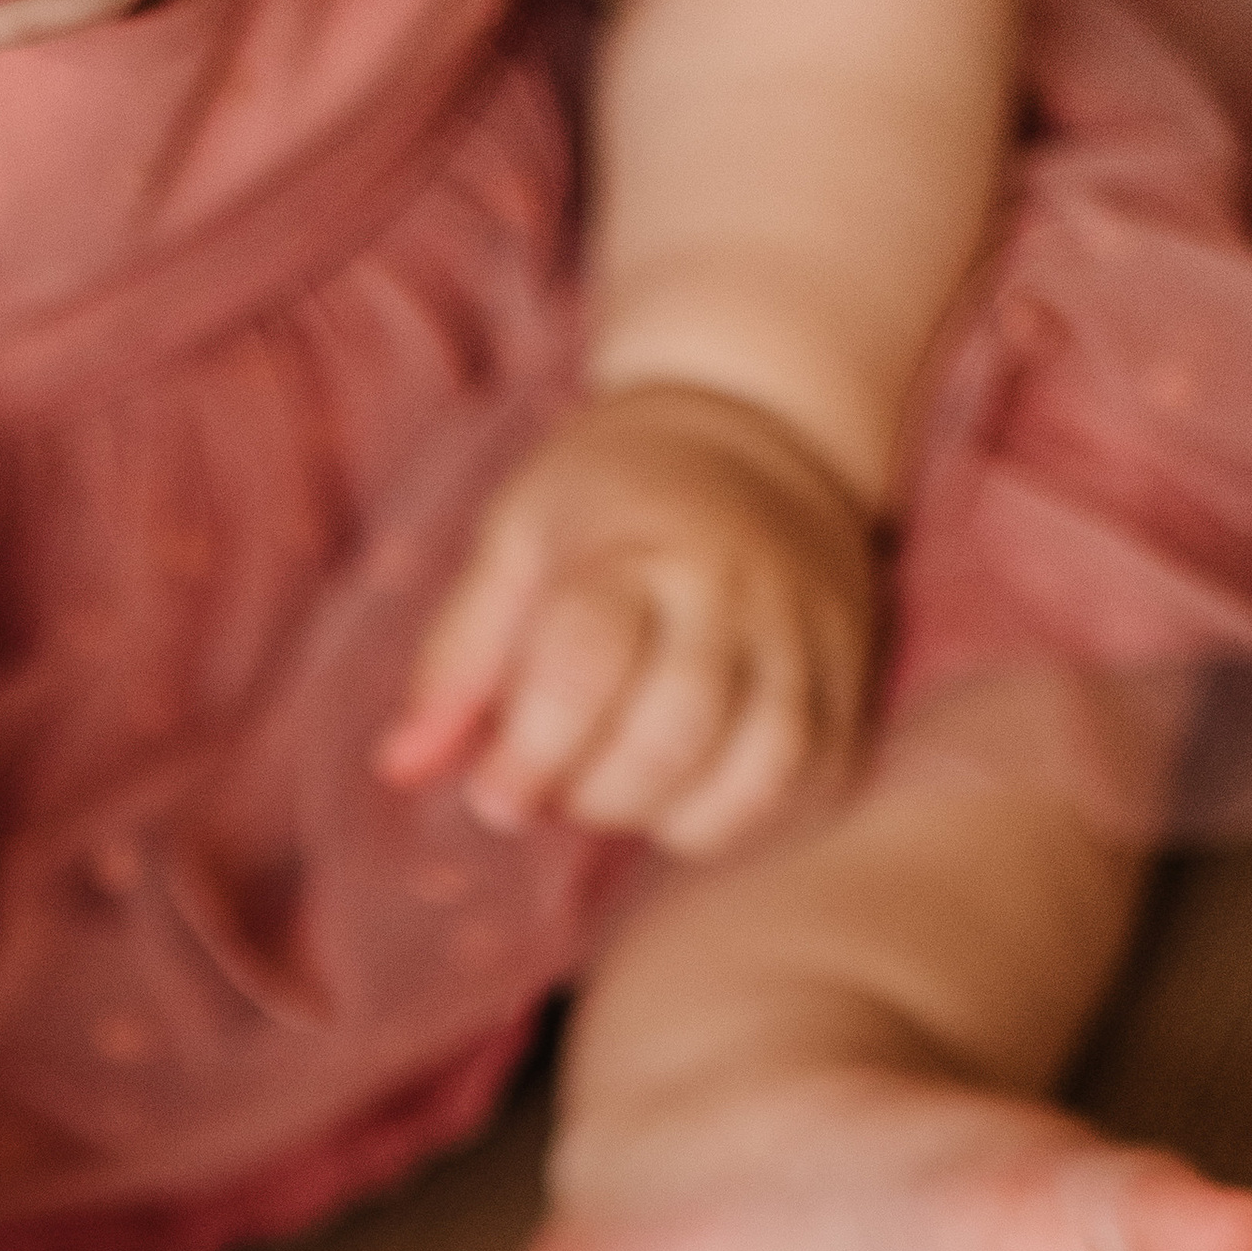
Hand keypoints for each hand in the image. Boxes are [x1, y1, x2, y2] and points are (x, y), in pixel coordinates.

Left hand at [378, 384, 879, 857]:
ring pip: (755, 772)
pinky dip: (733, 819)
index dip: (531, 753)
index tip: (493, 797)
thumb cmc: (612, 497)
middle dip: (592, 794)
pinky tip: (680, 799)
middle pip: (672, 735)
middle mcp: (733, 591)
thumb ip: (458, 657)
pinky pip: (804, 786)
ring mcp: (804, 640)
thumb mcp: (516, 539)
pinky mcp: (849, 687)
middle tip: (552, 789)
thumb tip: (401, 768)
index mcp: (636, 545)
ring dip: (665, 815)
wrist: (763, 431)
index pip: (586, 662)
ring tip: (616, 792)